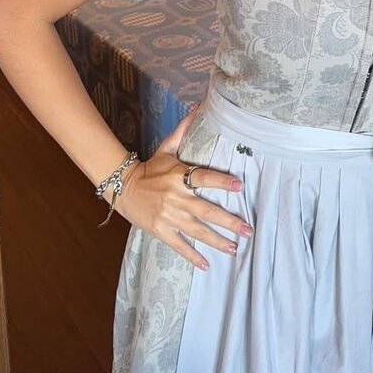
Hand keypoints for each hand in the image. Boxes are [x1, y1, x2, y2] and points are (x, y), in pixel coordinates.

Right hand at [117, 106, 251, 270]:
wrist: (124, 188)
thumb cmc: (151, 168)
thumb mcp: (167, 147)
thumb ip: (184, 130)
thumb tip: (198, 106)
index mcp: (179, 176)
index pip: (204, 177)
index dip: (222, 181)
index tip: (240, 186)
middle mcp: (176, 198)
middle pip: (206, 210)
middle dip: (228, 221)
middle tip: (248, 230)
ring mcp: (169, 216)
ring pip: (197, 231)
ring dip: (216, 241)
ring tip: (235, 249)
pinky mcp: (161, 231)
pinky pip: (179, 246)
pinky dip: (193, 256)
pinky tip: (207, 265)